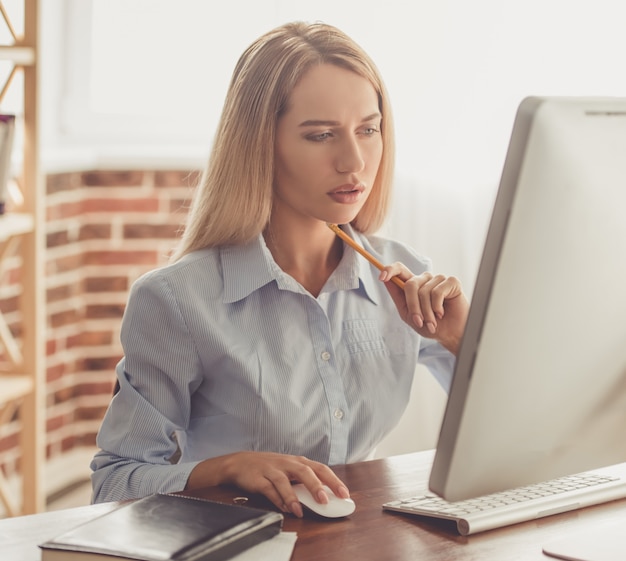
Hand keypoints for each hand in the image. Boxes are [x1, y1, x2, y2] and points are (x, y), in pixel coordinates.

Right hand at [186, 451, 349, 517]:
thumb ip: (305, 482)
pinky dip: (276, 499)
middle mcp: (287, 463)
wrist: (240, 462)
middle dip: (316, 486)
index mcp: (298, 461)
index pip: (320, 469)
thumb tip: (324, 498)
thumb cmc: (270, 468)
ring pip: (285, 481)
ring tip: (300, 510)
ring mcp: (272, 470)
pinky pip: (268, 489)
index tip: (344, 494)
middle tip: (326, 501)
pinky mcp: (258, 478)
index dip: (333, 481)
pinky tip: (283, 509)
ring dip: (293, 496)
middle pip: (305, 472)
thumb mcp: (289, 471)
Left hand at [380, 263, 468, 354]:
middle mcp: (425, 279)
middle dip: (413, 306)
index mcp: (413, 285)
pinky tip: (441, 313)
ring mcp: (438, 279)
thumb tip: (386, 280)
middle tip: (419, 322)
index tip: (382, 277)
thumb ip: (398, 296)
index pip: (399, 270)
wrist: (450, 334)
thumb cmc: (429, 324)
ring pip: (424, 291)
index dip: (390, 270)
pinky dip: (437, 307)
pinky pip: (437, 292)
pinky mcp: (451, 282)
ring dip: (427, 311)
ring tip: (432, 322)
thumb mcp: (408, 314)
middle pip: (410, 284)